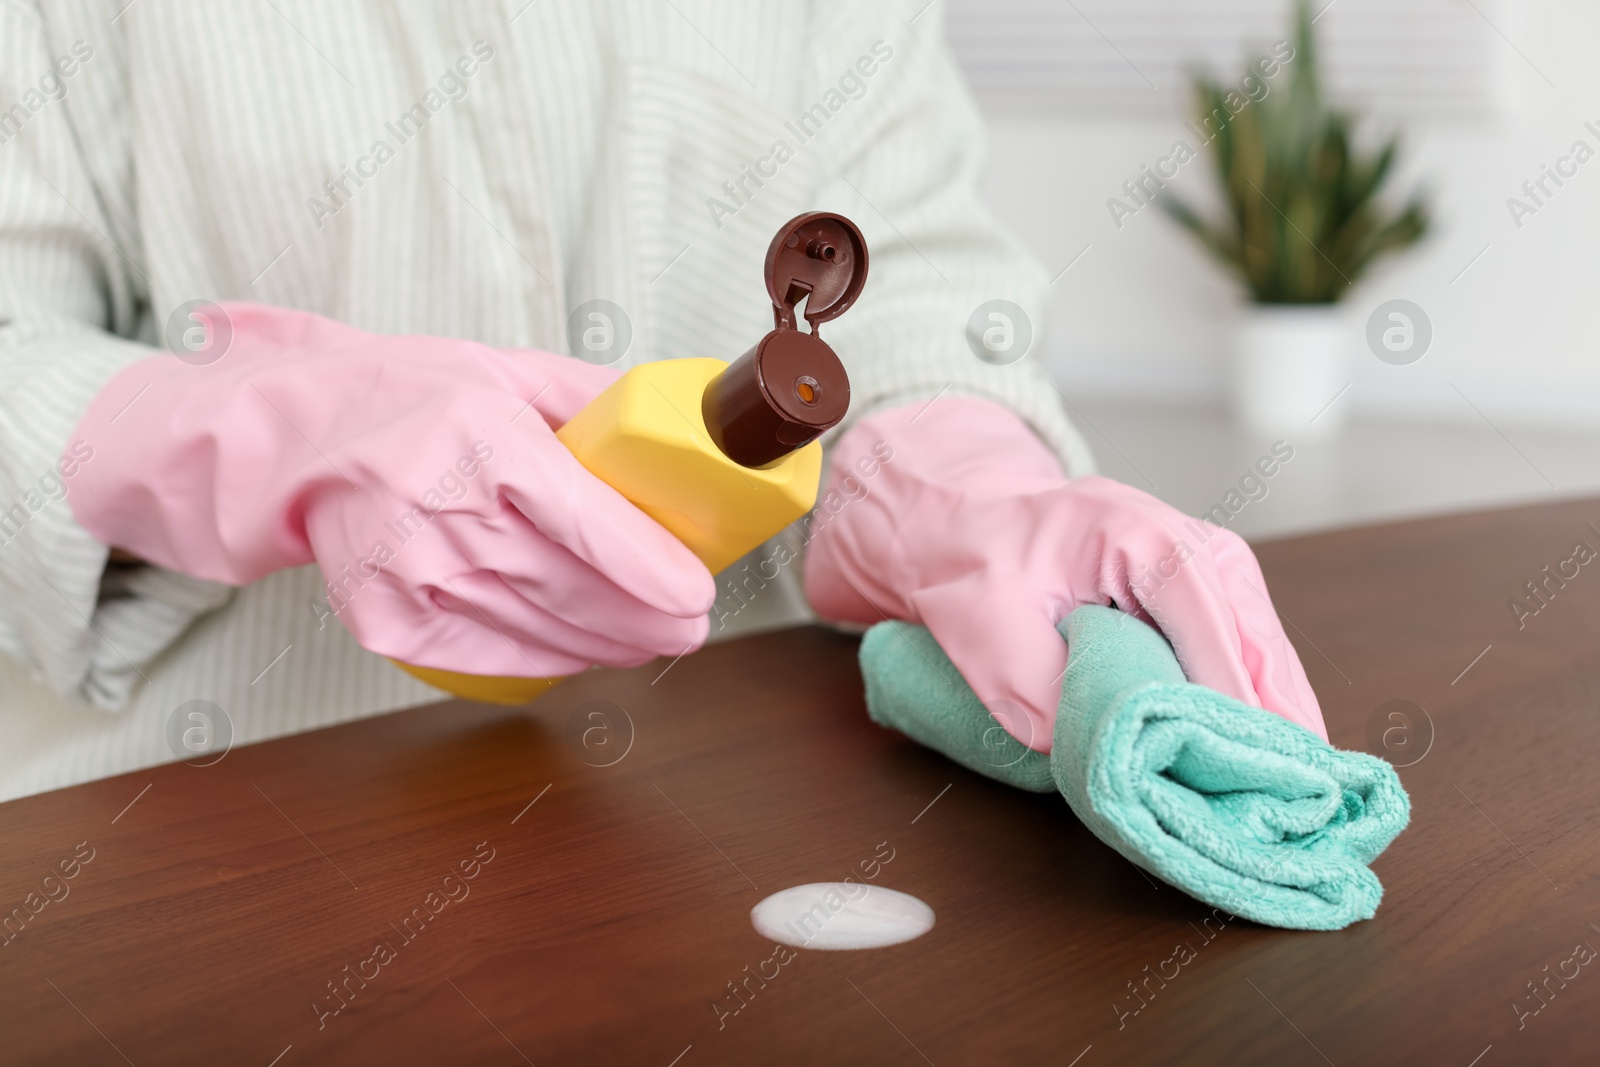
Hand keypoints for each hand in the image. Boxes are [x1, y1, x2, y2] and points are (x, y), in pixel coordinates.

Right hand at [69, 302, 715, 676]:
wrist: (293, 436)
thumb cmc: (405, 397)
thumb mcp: (505, 369)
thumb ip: (591, 398)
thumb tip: (674, 426)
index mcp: (485, 439)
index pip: (589, 525)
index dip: (652, 571)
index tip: (697, 593)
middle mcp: (446, 509)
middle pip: (573, 589)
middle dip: (646, 621)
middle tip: (689, 627)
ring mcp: (411, 572)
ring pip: (537, 629)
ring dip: (604, 645)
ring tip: (646, 641)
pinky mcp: (385, 617)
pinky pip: (486, 653)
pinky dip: (542, 657)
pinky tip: (578, 652)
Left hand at [805, 395, 1325, 748]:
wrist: (977, 524)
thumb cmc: (981, 565)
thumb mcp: (986, 629)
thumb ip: (1036, 692)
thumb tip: (1098, 757)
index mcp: (1147, 541)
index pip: (1212, 635)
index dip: (1230, 710)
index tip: (1241, 776)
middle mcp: (1198, 545)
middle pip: (1259, 648)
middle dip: (1272, 728)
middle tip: (1289, 807)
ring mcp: (1215, 566)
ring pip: (1268, 656)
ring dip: (1276, 722)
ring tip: (1290, 797)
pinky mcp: (1214, 594)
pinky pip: (1251, 655)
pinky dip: (1259, 705)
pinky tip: (1265, 760)